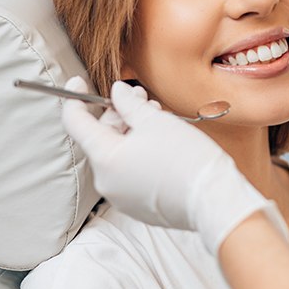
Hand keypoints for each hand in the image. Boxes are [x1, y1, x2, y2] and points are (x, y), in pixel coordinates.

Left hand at [62, 77, 288, 253]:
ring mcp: (121, 196)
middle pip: (101, 138)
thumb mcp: (155, 121)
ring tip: (156, 117)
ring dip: (131, 132)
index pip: (76, 124)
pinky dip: (138, 153)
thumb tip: (117, 92)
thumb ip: (129, 103)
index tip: (78, 82)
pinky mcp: (137, 205)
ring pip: (117, 154)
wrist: (213, 199)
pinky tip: (160, 141)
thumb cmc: (186, 157)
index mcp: (105, 159)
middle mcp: (106, 181)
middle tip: (140, 96)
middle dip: (118, 113)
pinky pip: (129, 172)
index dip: (75, 99)